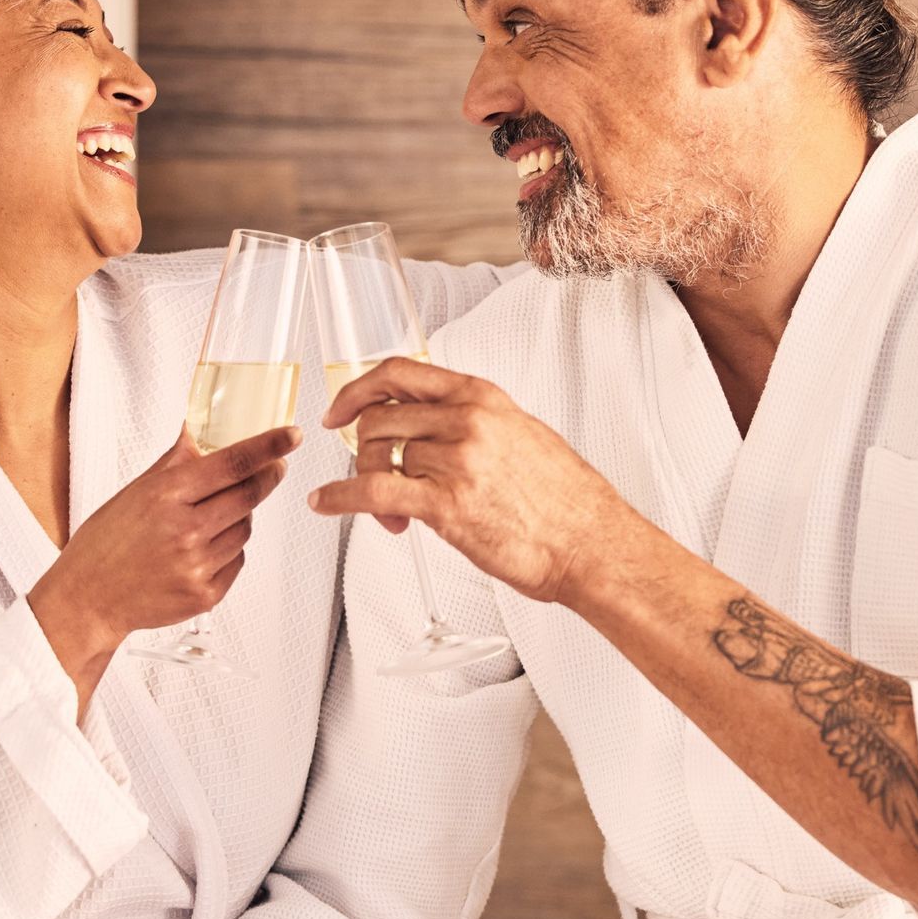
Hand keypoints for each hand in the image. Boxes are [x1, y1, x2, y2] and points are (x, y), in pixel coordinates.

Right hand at [30, 424, 298, 678]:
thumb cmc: (106, 544)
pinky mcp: (205, 595)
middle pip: (248, 496)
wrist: (89, 599)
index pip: (231, 463)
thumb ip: (174, 462)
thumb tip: (198, 430)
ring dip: (241, 517)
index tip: (290, 436)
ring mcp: (197, 565)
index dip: (268, 446)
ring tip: (214, 517)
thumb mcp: (135, 492)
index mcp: (165, 496)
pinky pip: (237, 561)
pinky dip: (229, 551)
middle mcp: (184, 530)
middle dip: (267, 477)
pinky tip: (203, 550)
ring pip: (246, 529)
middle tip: (275, 468)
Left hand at [310, 355, 628, 604]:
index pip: (402, 373)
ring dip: (368, 488)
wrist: (591, 545)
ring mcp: (456, 461)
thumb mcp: (523, 436)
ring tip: (391, 516)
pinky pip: (371, 493)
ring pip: (377, 459)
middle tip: (373, 477)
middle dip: (366, 452)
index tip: (341, 409)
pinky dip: (338, 499)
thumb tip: (435, 431)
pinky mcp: (446, 505)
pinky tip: (326, 505)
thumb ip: (476, 424)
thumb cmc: (565, 503)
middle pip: (380, 419)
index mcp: (483, 399)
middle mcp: (467, 421)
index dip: (359, 388)